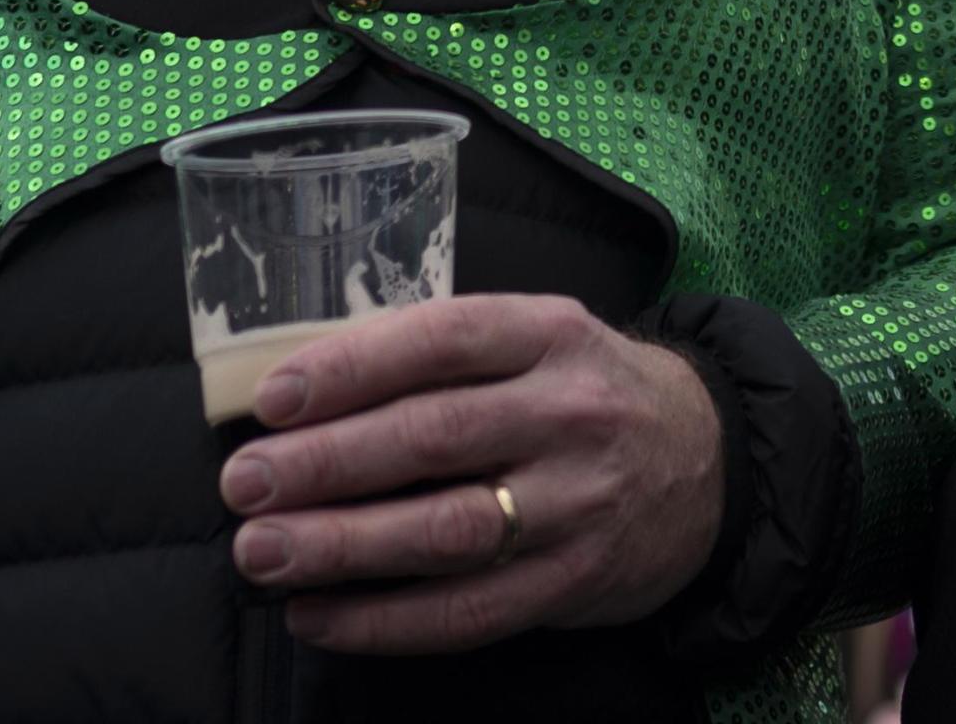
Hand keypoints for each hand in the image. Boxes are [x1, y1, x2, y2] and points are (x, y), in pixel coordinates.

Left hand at [216, 294, 725, 651]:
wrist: (709, 460)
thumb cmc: (587, 389)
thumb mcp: (539, 338)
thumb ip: (444, 355)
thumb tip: (305, 393)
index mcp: (551, 333)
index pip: (443, 340)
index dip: (352, 367)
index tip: (273, 399)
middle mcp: (569, 413)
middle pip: (434, 438)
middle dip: (326, 464)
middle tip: (246, 485)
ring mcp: (577, 503)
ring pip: (446, 531)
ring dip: (343, 546)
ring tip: (264, 553)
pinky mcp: (574, 581)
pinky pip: (468, 611)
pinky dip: (384, 622)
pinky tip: (318, 616)